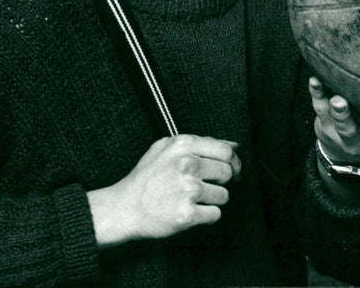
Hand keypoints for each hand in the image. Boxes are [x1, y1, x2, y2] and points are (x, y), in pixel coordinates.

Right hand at [87, 134, 240, 247]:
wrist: (124, 207)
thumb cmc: (146, 178)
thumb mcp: (166, 148)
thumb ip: (200, 142)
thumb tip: (233, 145)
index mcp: (183, 145)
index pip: (226, 150)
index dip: (234, 162)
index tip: (233, 170)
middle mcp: (187, 164)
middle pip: (227, 173)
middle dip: (220, 182)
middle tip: (205, 186)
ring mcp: (188, 189)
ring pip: (224, 196)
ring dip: (212, 200)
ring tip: (192, 199)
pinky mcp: (187, 214)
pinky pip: (215, 214)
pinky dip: (206, 216)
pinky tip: (190, 210)